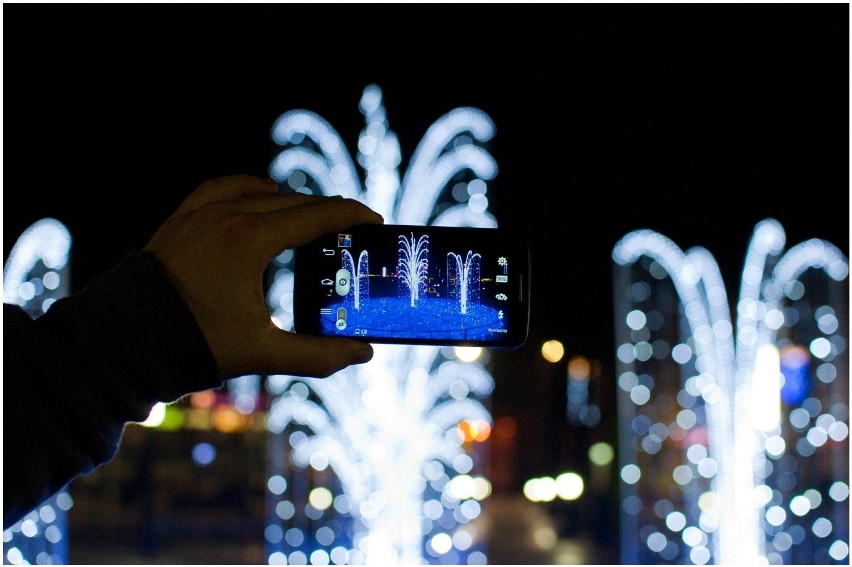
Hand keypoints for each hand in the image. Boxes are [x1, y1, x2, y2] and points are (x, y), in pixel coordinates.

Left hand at [143, 175, 382, 377]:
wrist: (123, 341)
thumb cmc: (192, 344)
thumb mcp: (261, 352)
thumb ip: (318, 355)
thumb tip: (362, 353)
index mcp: (250, 240)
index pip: (317, 216)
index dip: (351, 216)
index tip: (374, 221)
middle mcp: (226, 216)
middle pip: (294, 202)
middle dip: (328, 212)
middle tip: (351, 229)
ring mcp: (200, 213)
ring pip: (260, 194)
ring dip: (293, 203)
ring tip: (313, 219)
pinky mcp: (181, 219)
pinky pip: (222, 187)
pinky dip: (249, 188)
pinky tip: (262, 193)